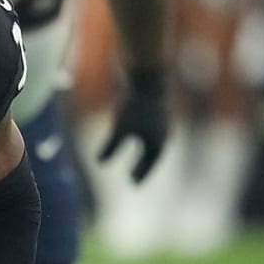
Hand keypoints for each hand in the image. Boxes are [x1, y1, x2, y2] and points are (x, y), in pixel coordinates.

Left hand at [97, 66, 168, 181]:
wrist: (149, 78)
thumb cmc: (134, 105)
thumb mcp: (120, 127)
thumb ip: (111, 147)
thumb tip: (99, 164)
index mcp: (157, 143)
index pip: (148, 164)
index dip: (140, 174)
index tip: (133, 185)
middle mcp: (164, 134)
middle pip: (152, 156)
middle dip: (142, 167)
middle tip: (133, 178)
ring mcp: (164, 123)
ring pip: (155, 144)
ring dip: (146, 154)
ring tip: (139, 160)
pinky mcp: (160, 112)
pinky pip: (154, 132)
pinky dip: (147, 140)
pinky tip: (141, 138)